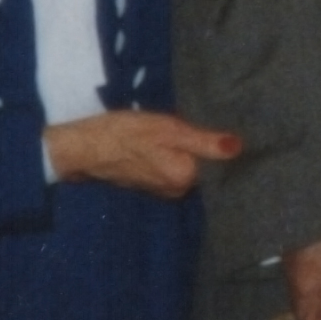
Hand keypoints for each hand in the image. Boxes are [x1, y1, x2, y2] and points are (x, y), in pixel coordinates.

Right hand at [44, 110, 239, 197]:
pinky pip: (162, 168)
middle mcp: (175, 191)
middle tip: (168, 129)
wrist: (83, 147)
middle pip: (194, 164)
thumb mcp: (170, 130)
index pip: (208, 160)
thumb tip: (237, 148)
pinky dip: (158, 157)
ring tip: (157, 137)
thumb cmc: (127, 134)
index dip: (200, 140)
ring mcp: (158, 190)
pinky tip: (146, 146)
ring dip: (171, 151)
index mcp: (185, 178)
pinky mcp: (144, 185)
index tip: (187, 128)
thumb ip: (205, 142)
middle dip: (186, 147)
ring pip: (177, 165)